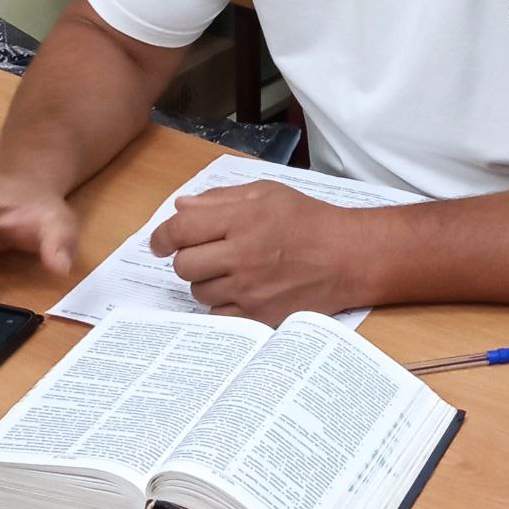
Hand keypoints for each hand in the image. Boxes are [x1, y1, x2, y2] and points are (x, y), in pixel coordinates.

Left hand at [149, 182, 359, 325]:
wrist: (349, 257)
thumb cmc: (309, 220)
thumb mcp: (268, 193)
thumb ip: (220, 198)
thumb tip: (181, 207)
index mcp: (242, 218)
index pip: (181, 230)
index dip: (162, 237)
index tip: (160, 243)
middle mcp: (242, 254)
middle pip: (183, 265)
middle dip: (187, 258)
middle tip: (204, 254)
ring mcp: (250, 289)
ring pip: (198, 291)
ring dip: (206, 281)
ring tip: (232, 270)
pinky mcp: (259, 315)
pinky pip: (218, 314)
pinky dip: (222, 303)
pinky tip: (240, 291)